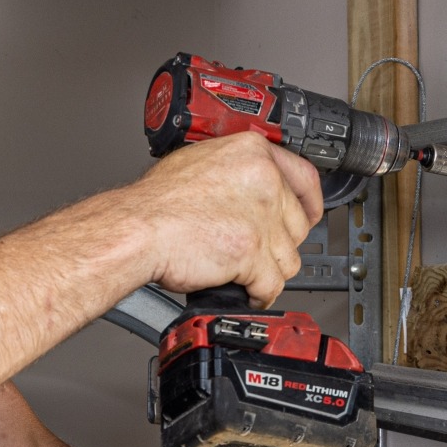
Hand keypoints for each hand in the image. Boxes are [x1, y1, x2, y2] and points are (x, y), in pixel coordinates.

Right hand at [125, 133, 322, 304]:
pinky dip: (259, 293)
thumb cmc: (156, 202)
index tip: (309, 215)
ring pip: (288, 257)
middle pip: (298, 224)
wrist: (137, 229)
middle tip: (257, 251)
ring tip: (244, 272)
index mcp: (253, 153)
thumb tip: (251, 189)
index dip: (309, 204)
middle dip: (280, 244)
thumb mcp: (200, 163)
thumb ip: (236, 172)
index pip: (305, 178)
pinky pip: (272, 283)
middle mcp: (263, 181)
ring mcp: (261, 217)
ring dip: (268, 271)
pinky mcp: (253, 252)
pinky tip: (245, 290)